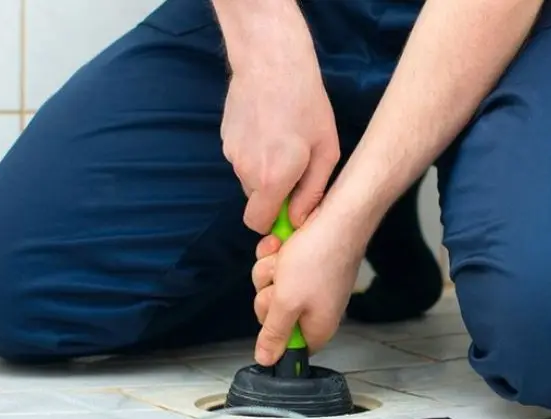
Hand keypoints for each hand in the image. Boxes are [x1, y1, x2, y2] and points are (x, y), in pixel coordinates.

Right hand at [220, 52, 339, 233]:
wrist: (271, 62)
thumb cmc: (306, 104)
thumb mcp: (325, 150)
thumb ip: (312, 192)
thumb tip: (297, 220)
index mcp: (272, 180)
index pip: (258, 223)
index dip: (274, 221)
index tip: (291, 208)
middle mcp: (245, 172)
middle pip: (256, 201)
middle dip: (273, 193)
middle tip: (296, 166)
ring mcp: (231, 154)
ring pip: (249, 178)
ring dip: (265, 170)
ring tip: (284, 140)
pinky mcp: (225, 138)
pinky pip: (242, 158)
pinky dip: (254, 151)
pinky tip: (269, 128)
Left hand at [250, 211, 363, 365]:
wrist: (337, 215)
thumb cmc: (320, 257)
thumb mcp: (287, 302)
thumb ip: (274, 333)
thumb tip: (266, 360)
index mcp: (317, 327)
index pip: (287, 346)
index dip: (273, 330)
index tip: (274, 311)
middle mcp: (314, 308)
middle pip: (272, 312)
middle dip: (268, 291)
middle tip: (281, 279)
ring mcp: (309, 284)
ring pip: (271, 285)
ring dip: (271, 267)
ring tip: (286, 256)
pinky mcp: (304, 264)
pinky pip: (277, 264)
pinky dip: (275, 252)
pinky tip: (283, 243)